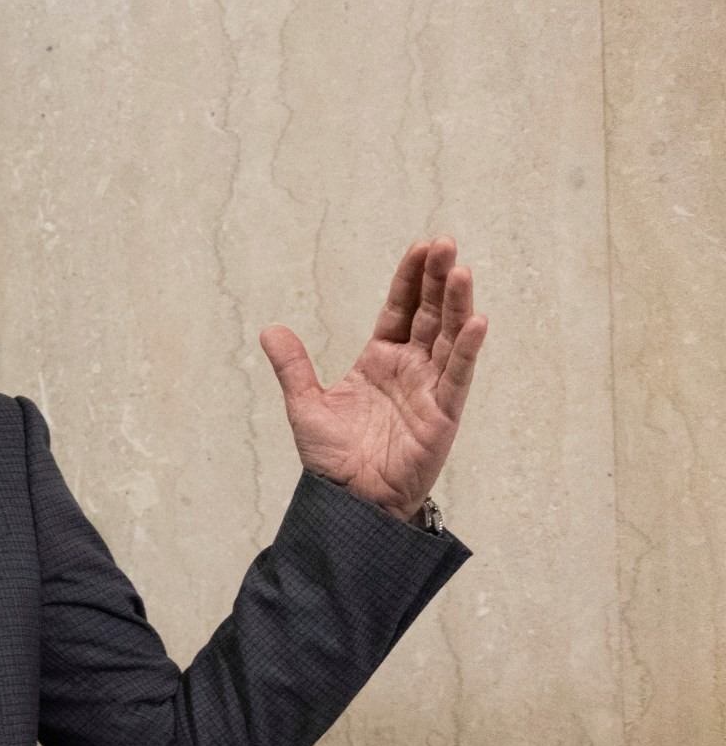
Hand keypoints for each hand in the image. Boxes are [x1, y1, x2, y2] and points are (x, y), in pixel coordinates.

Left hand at [262, 237, 487, 521]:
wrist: (349, 502)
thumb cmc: (332, 459)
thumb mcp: (306, 405)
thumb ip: (293, 367)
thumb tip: (270, 329)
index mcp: (379, 361)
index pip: (399, 310)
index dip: (410, 280)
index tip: (420, 247)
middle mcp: (410, 369)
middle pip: (429, 315)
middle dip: (437, 280)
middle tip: (445, 244)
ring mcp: (430, 389)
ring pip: (448, 337)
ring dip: (456, 304)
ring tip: (460, 269)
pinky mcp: (444, 414)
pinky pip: (458, 376)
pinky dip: (467, 349)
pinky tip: (475, 320)